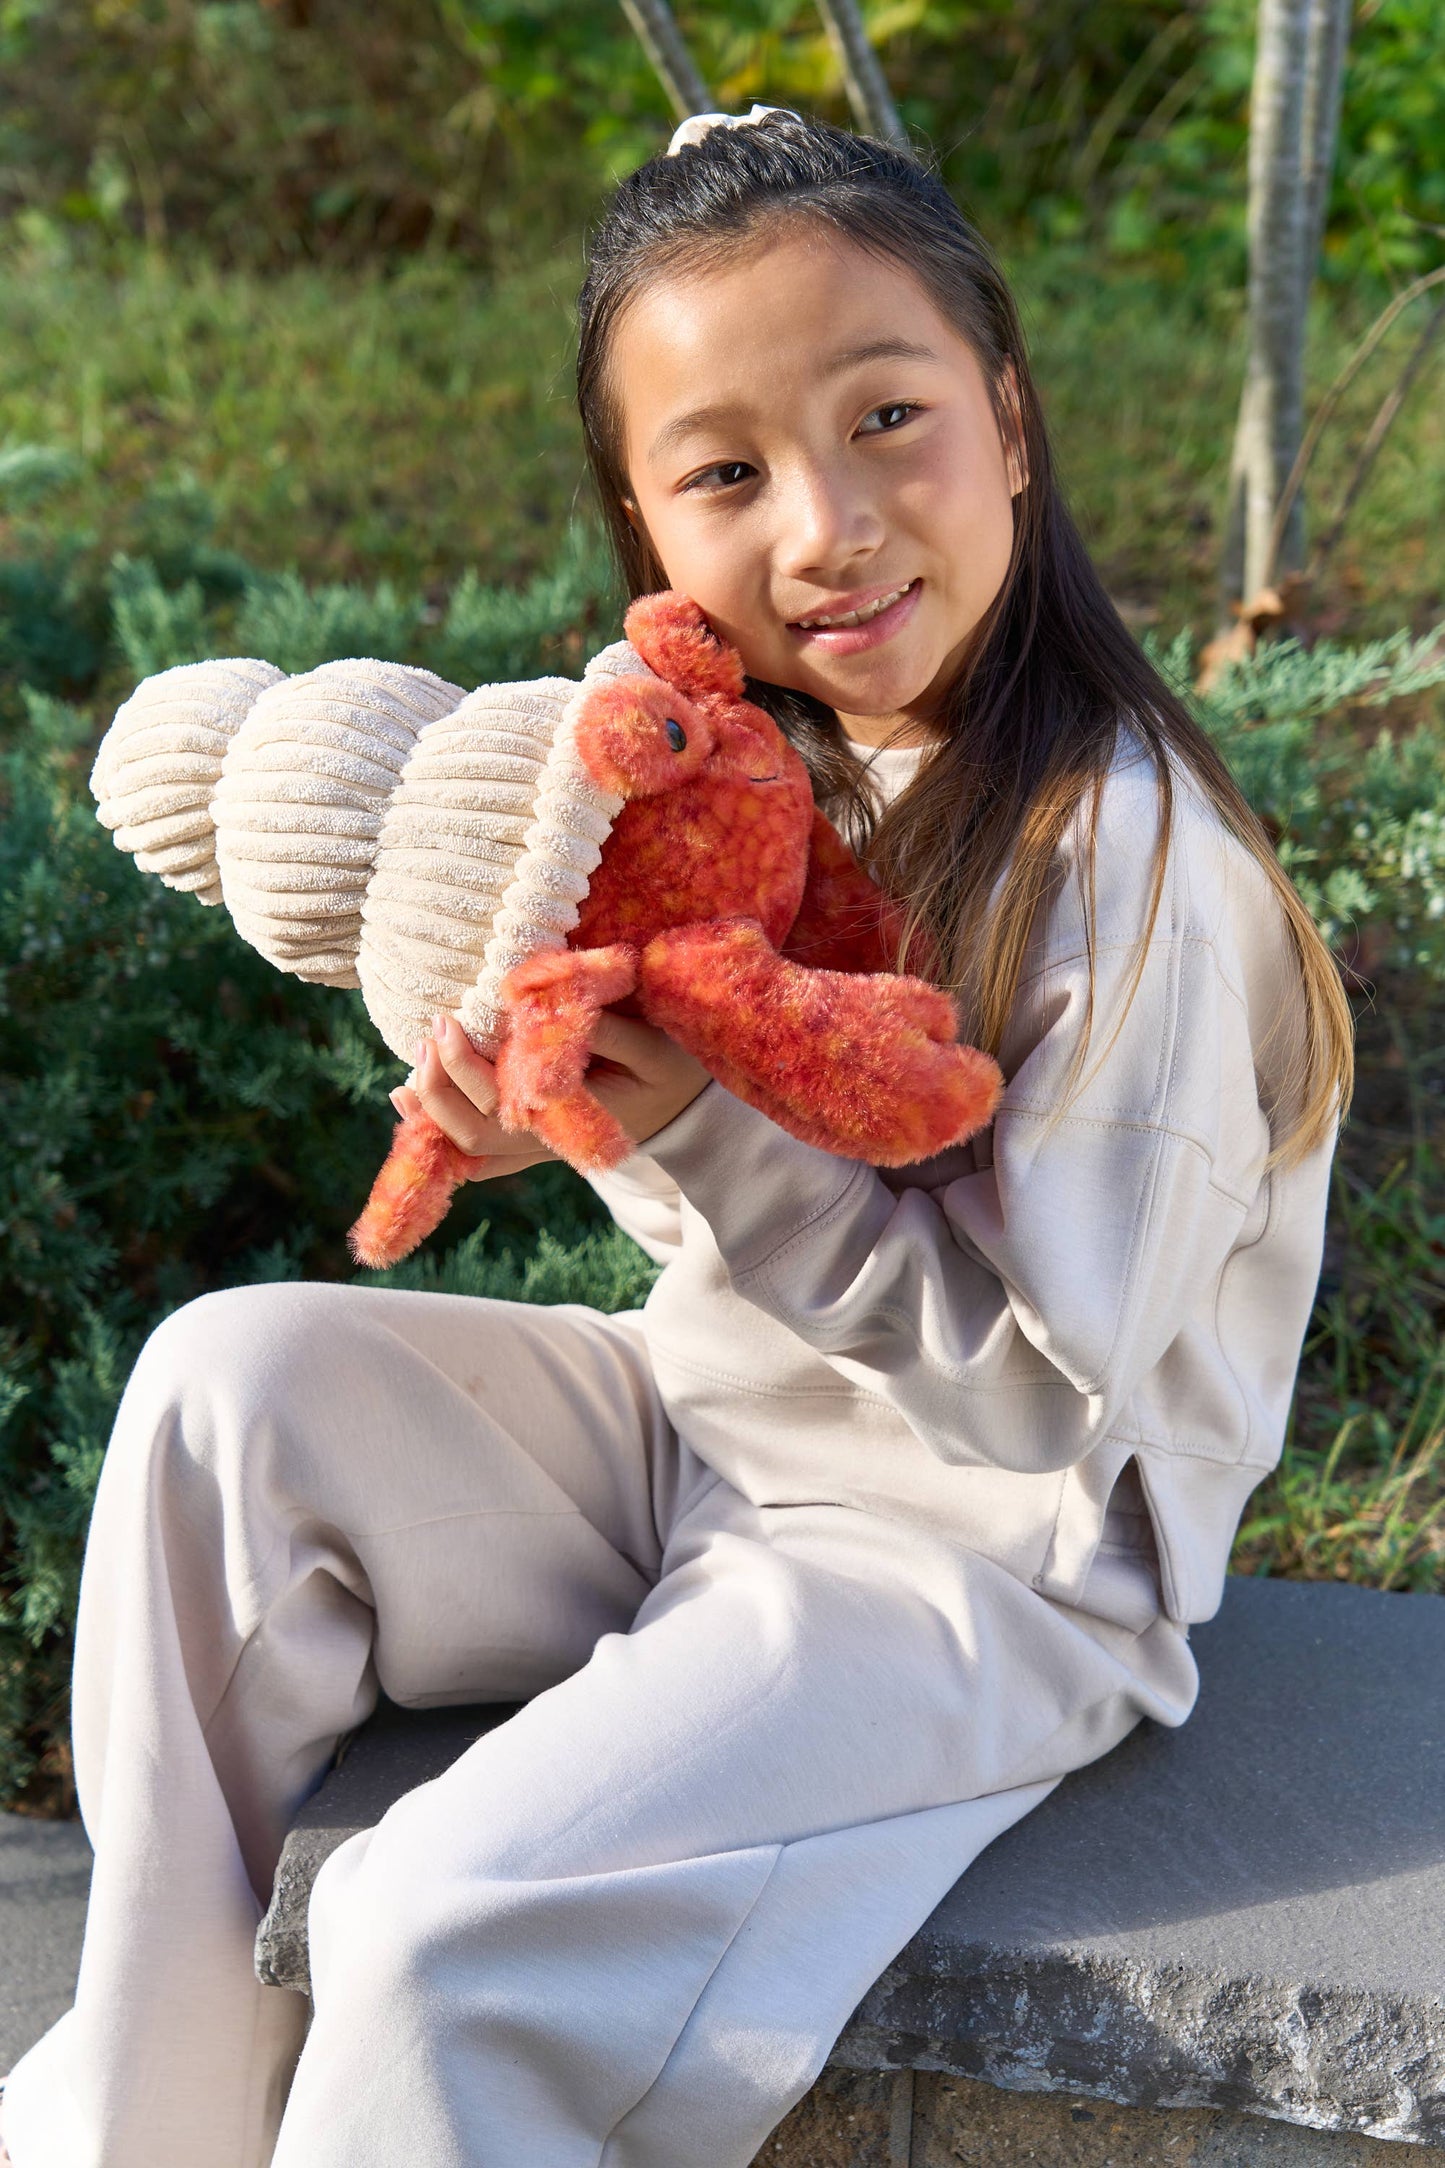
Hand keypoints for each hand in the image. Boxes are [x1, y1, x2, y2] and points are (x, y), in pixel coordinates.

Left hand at [395, 1008, 711, 1173]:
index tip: (449, 1019)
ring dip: (431, 1114)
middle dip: (439, 1084)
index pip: (499, 1103)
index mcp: (572, 1116)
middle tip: (433, 1028)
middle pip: (472, 1133)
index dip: (463, 1064)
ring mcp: (538, 1148)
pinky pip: (481, 1156)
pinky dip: (443, 1136)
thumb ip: (605, 1029)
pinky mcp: (534, 1144)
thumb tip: (546, 1001)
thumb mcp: (653, 1046)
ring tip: (408, 1071)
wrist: (690, 1112)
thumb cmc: (672, 1071)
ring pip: (469, 1150)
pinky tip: (411, 1106)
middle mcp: (548, 1140)